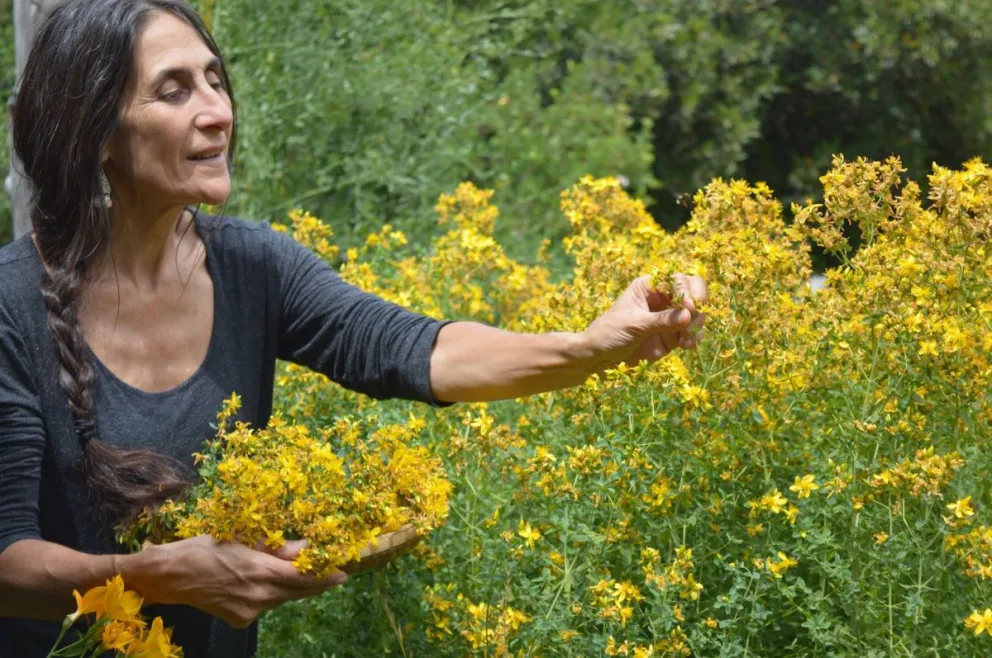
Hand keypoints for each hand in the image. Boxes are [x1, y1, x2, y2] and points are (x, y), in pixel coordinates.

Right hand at [131, 536, 346, 628]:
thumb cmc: (205, 547)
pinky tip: (259, 583)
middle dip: (315, 582)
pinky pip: (264, 606)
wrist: (170, 576)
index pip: (302, 576)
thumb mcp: (243, 539)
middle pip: (297, 590)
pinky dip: (268, 594)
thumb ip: (276, 546)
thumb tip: (305, 548)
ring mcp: (249, 610)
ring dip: (289, 587)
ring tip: (288, 572)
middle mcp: (258, 594)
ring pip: (281, 598)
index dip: (324, 575)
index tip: (343, 573)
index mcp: (260, 570)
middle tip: (332, 573)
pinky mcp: (239, 620)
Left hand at [579, 273, 707, 372]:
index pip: (678, 279)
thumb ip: (662, 320)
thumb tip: (688, 315)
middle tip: (693, 322)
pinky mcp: (672, 334)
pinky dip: (694, 337)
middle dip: (698, 306)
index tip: (690, 308)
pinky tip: (687, 346)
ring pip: (695, 313)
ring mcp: (668, 316)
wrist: (599, 356)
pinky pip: (691, 331)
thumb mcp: (634, 324)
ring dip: (696, 325)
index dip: (687, 291)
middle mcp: (662, 298)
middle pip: (692, 292)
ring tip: (686, 341)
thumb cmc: (610, 332)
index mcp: (649, 286)